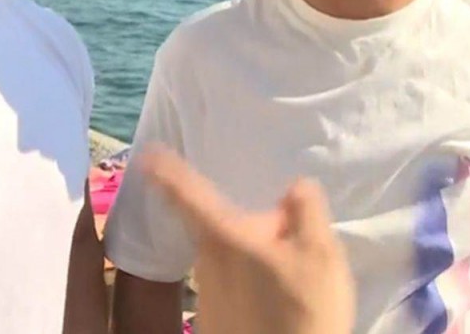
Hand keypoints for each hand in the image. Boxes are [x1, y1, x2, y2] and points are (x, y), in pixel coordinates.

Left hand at [140, 148, 354, 333]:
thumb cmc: (303, 311)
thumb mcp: (320, 252)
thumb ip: (306, 208)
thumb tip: (294, 186)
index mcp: (223, 236)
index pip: (187, 193)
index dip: (167, 169)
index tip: (148, 152)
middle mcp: (205, 263)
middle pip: (221, 226)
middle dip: (251, 225)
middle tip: (291, 236)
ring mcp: (207, 296)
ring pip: (228, 257)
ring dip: (254, 255)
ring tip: (294, 274)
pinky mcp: (215, 322)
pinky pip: (233, 285)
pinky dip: (253, 282)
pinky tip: (283, 302)